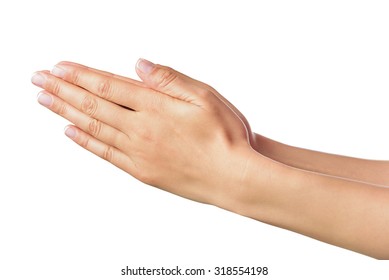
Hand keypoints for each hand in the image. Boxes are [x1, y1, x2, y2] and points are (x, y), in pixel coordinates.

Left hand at [31, 59, 260, 207]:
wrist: (233, 178)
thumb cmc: (225, 136)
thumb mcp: (206, 96)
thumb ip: (169, 80)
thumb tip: (139, 65)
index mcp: (156, 107)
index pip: (109, 86)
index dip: (81, 75)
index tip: (59, 68)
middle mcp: (141, 129)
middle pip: (94, 105)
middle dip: (63, 89)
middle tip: (39, 79)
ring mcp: (138, 152)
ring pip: (94, 128)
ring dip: (66, 111)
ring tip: (45, 100)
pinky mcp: (141, 172)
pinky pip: (106, 153)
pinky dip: (85, 142)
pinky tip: (70, 132)